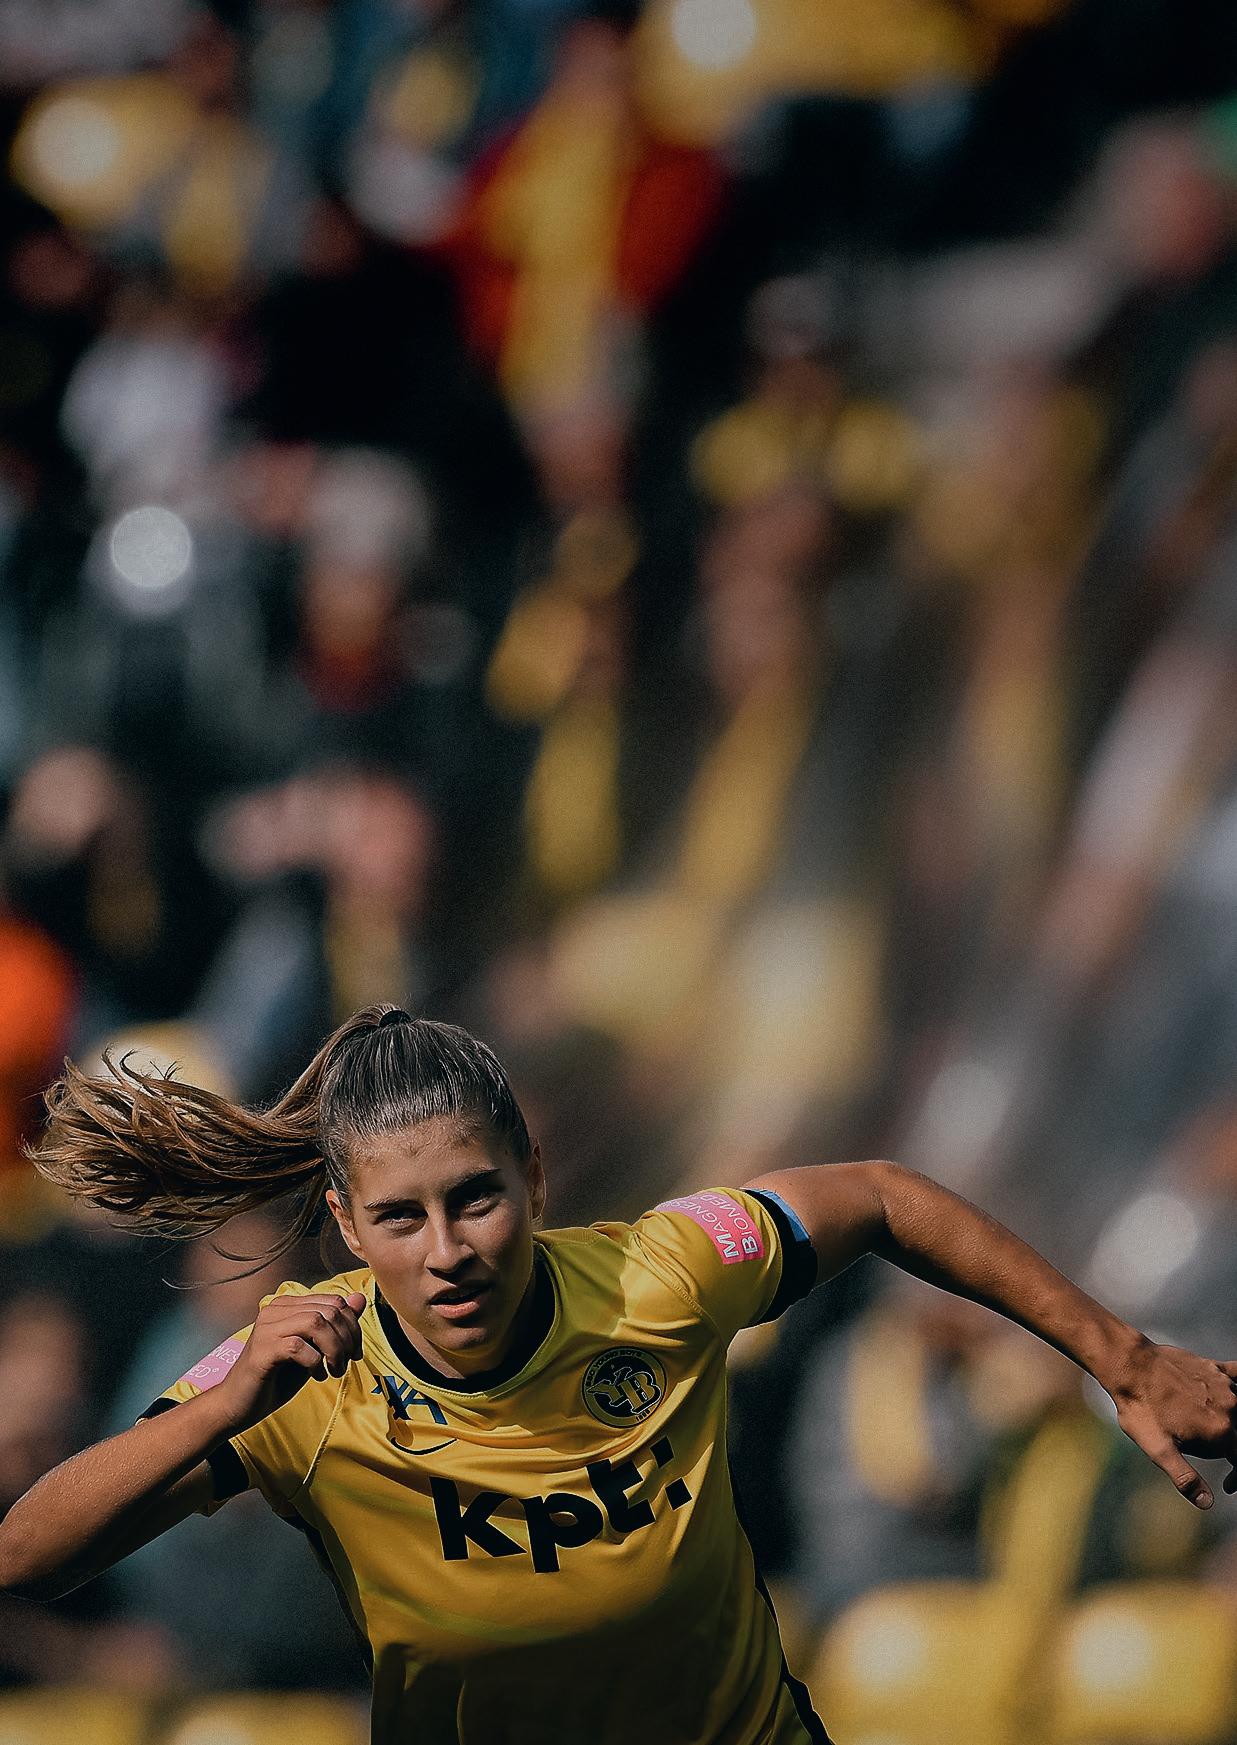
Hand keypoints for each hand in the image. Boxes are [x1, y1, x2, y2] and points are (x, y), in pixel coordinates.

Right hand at [213, 1291, 366, 1434]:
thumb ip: (335, 1325)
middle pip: (329, 1311)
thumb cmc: (277, 1377)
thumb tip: (359, 1299)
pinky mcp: (262, 1350)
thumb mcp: (314, 1349)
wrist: (238, 1404)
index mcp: (289, 1305)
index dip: (353, 1327)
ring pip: (316, 1323)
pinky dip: (315, 1362)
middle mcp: (276, 1310)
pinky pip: (298, 1346)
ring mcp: (267, 1328)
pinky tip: (316, 1376)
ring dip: (334, 1350)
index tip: (355, 1353)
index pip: (334, 1301)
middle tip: (345, 1364)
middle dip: (347, 1339)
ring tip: (333, 1371)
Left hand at [1108, 1339, 1236, 1508]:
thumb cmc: (1141, 1408)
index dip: (1236, 1477)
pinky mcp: (1214, 1368)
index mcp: (1220, 1431)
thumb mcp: (1157, 1449)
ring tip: (1212, 1433)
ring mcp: (1223, 1385)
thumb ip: (1185, 1477)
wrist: (1129, 1364)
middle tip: (1212, 1458)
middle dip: (1231, 1450)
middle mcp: (1229, 1407)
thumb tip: (1207, 1503)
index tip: (1227, 1485)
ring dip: (1233, 1424)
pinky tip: (1234, 1395)